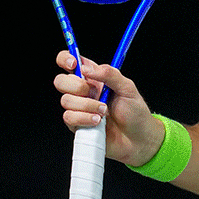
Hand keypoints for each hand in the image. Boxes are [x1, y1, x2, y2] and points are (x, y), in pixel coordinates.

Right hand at [53, 51, 164, 166]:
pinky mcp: (78, 125)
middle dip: (76, 86)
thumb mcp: (128, 88)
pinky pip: (69, 118)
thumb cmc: (135, 113)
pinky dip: (84, 119)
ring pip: (65, 101)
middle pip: (61, 81)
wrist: (138, 139)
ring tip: (104, 112)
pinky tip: (98, 122)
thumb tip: (87, 69)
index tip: (73, 64)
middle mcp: (84, 92)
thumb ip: (110, 74)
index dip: (65, 59)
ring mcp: (79, 109)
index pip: (72, 62)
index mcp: (95, 78)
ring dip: (87, 106)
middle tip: (94, 93)